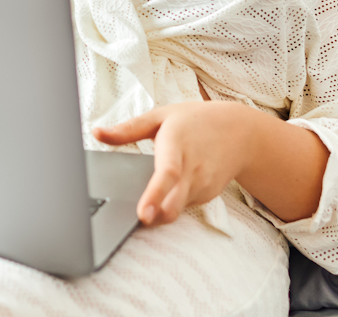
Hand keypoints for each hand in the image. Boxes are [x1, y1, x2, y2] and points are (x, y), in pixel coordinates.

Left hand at [92, 102, 253, 226]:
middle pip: (175, 202)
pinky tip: (167, 193)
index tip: (142, 214)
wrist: (240, 132)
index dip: (154, 196)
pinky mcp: (206, 195)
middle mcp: (192, 169)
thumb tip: (97, 133)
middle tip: (139, 222)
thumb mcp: (161, 116)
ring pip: (176, 208)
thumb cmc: (196, 120)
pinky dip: (170, 204)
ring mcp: (202, 185)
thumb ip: (128, 129)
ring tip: (146, 205)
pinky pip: (182, 205)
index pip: (167, 174)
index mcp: (177, 145)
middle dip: (158, 216)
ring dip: (159, 211)